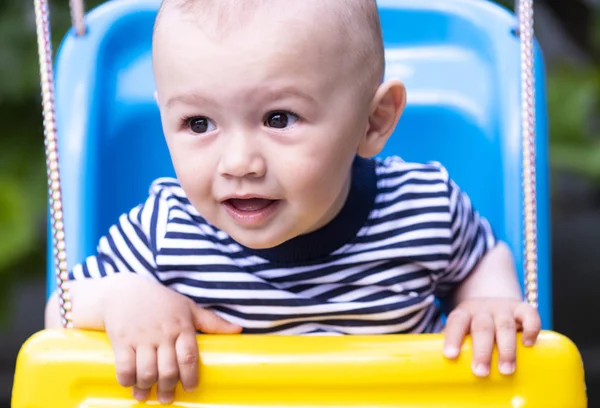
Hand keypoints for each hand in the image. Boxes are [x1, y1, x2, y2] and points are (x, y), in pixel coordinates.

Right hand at [100, 274, 241, 403]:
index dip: (190, 376)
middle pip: (168, 369)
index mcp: (181, 326)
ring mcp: (141, 337)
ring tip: (146, 395)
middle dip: (168, 388)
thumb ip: (211, 321)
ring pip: (146, 371)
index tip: (191, 388)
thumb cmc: (161, 301)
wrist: (124, 291)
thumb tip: (238, 330)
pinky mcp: (121, 340)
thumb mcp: (188, 307)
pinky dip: (127, 380)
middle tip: (167, 398)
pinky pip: (124, 367)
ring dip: (146, 387)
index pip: (189, 356)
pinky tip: (130, 384)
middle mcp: (162, 333)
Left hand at [442, 297, 540, 376]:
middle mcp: (483, 309)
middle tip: (480, 372)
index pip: (456, 322)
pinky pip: (529, 314)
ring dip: (506, 349)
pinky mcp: (522, 308)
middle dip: (482, 351)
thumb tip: (442, 368)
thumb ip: (455, 344)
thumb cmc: (473, 326)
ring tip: (506, 370)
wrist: (492, 304)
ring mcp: (503, 308)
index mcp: (464, 313)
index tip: (451, 356)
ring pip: (505, 325)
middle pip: (482, 327)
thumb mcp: (461, 330)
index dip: (453, 338)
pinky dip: (531, 328)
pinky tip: (528, 344)